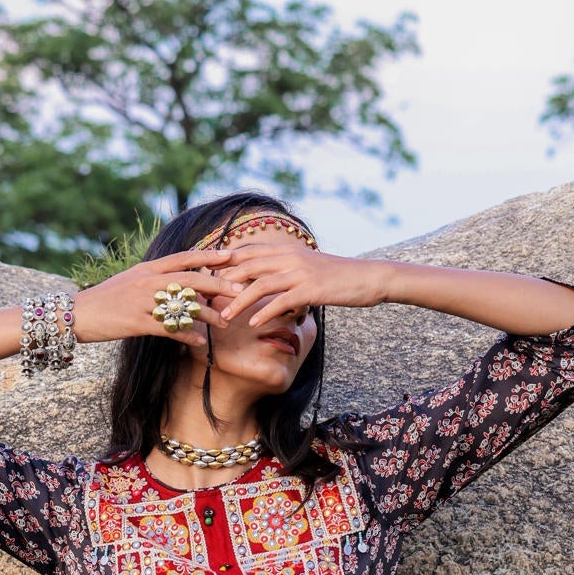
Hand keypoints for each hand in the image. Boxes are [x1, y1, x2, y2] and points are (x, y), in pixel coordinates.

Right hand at [71, 257, 233, 347]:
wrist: (77, 313)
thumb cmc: (106, 299)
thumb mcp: (130, 281)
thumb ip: (154, 279)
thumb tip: (178, 282)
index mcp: (148, 269)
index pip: (184, 258)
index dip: (208, 256)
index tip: (230, 256)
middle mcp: (148, 281)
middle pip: (190, 279)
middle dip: (218, 285)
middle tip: (240, 291)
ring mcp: (143, 301)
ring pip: (183, 305)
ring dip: (208, 315)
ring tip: (225, 323)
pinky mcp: (137, 322)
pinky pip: (168, 329)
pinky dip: (186, 335)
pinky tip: (200, 342)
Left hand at [203, 241, 393, 328]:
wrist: (369, 277)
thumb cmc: (338, 278)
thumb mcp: (309, 269)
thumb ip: (286, 272)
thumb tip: (266, 285)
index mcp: (286, 250)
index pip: (247, 253)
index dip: (223, 264)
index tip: (204, 277)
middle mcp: (289, 257)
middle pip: (246, 266)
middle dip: (223, 283)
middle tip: (204, 299)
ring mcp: (300, 272)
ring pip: (260, 284)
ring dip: (239, 302)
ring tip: (224, 318)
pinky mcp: (312, 289)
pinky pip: (282, 301)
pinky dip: (266, 312)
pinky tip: (254, 324)